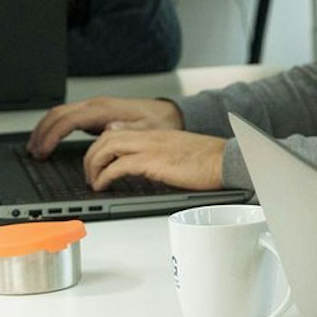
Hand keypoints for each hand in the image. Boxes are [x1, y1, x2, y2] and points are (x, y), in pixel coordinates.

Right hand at [28, 96, 183, 156]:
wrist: (168, 114)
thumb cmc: (159, 123)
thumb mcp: (147, 129)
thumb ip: (127, 130)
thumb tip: (108, 129)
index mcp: (105, 109)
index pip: (69, 120)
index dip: (52, 135)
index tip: (43, 150)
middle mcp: (96, 105)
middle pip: (58, 114)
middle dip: (42, 132)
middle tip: (34, 152)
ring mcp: (94, 108)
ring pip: (60, 113)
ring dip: (45, 129)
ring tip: (36, 148)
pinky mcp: (94, 113)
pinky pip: (67, 117)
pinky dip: (54, 128)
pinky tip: (49, 140)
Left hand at [81, 130, 225, 190]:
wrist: (226, 160)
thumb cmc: (210, 159)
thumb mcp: (178, 150)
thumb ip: (158, 151)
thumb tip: (143, 163)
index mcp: (155, 133)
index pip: (116, 131)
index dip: (100, 146)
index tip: (97, 161)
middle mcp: (149, 136)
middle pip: (105, 137)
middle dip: (91, 156)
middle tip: (90, 173)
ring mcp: (150, 147)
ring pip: (106, 148)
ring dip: (93, 165)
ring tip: (94, 181)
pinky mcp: (153, 162)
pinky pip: (118, 166)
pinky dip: (105, 176)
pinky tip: (103, 185)